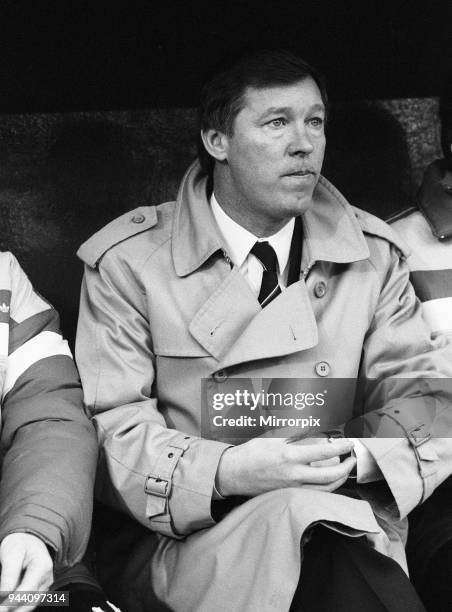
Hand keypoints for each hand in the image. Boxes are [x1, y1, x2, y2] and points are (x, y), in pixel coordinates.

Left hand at [0, 533, 53, 610]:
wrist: (30, 541)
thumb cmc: (20, 545)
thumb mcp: (12, 554)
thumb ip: (9, 575)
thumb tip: (4, 596)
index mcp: (42, 566)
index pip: (28, 590)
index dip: (12, 602)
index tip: (1, 609)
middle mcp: (46, 578)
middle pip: (29, 602)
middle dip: (12, 609)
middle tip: (0, 609)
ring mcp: (44, 586)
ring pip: (29, 606)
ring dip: (15, 609)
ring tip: (3, 606)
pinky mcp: (39, 591)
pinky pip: (28, 603)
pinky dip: (17, 606)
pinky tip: (7, 603)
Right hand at [216, 436, 355, 496]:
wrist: (233, 474)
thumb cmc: (250, 454)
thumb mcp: (273, 439)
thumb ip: (294, 437)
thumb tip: (313, 432)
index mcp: (290, 457)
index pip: (323, 453)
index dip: (340, 448)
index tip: (348, 443)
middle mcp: (294, 475)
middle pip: (330, 476)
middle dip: (346, 467)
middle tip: (351, 458)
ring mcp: (292, 488)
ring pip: (325, 489)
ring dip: (340, 479)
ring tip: (345, 470)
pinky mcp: (289, 495)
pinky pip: (314, 494)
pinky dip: (326, 488)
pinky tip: (329, 480)